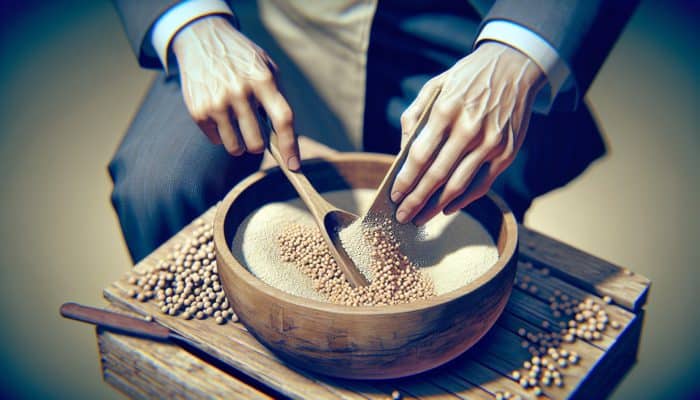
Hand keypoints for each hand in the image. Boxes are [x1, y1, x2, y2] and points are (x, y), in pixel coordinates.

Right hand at [172, 17, 299, 169]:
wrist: (201, 38)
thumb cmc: (241, 58)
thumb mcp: (266, 66)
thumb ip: (278, 97)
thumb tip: (286, 138)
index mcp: (263, 79)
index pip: (282, 119)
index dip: (290, 145)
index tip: (294, 166)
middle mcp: (239, 91)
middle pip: (256, 142)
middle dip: (258, 144)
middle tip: (255, 132)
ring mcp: (217, 102)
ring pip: (236, 147)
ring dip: (239, 143)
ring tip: (237, 123)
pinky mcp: (198, 110)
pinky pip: (216, 140)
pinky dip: (221, 133)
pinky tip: (219, 112)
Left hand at [391, 42, 544, 224]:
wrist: (515, 66)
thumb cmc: (467, 78)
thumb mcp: (436, 85)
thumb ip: (415, 116)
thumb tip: (402, 152)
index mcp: (446, 110)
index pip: (420, 155)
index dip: (405, 180)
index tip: (394, 196)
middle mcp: (469, 129)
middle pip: (437, 175)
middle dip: (416, 200)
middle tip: (402, 217)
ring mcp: (490, 143)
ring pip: (458, 185)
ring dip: (436, 206)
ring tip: (420, 218)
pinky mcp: (506, 153)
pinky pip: (482, 185)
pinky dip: (463, 200)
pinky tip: (447, 208)